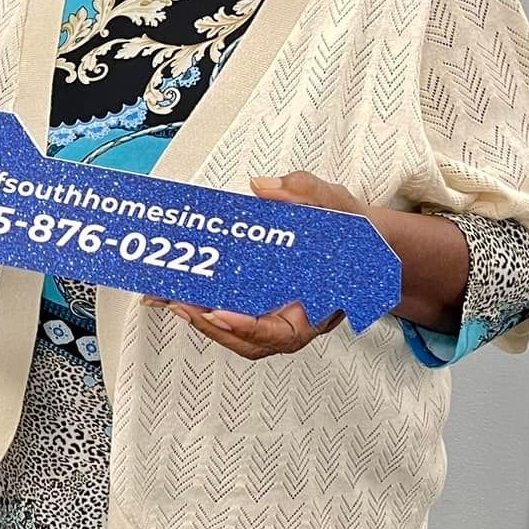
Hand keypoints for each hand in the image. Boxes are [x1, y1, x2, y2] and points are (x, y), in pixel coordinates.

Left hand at [139, 172, 365, 359]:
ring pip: (236, 330)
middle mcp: (295, 318)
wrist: (360, 243)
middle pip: (251, 340)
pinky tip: (175, 287)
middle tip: (180, 303)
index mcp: (320, 306)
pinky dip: (202, 302)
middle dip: (212, 325)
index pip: (285, 333)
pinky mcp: (258, 301)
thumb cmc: (354, 234)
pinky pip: (230, 309)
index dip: (251, 328)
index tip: (221, 313)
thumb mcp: (338, 205)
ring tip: (168, 296)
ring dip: (200, 317)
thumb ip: (306, 193)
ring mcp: (276, 313)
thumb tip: (265, 188)